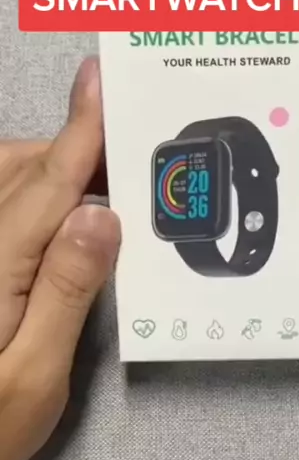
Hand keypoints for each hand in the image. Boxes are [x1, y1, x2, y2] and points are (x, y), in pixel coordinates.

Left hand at [0, 57, 119, 459]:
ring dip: (52, 170)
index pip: (47, 185)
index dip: (80, 132)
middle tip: (126, 165)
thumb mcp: (35, 375)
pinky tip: (54, 219)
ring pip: (5, 179)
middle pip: (24, 171)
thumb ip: (68, 293)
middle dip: (75, 154)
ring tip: (96, 193)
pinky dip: (30, 191)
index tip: (101, 84)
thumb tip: (102, 218)